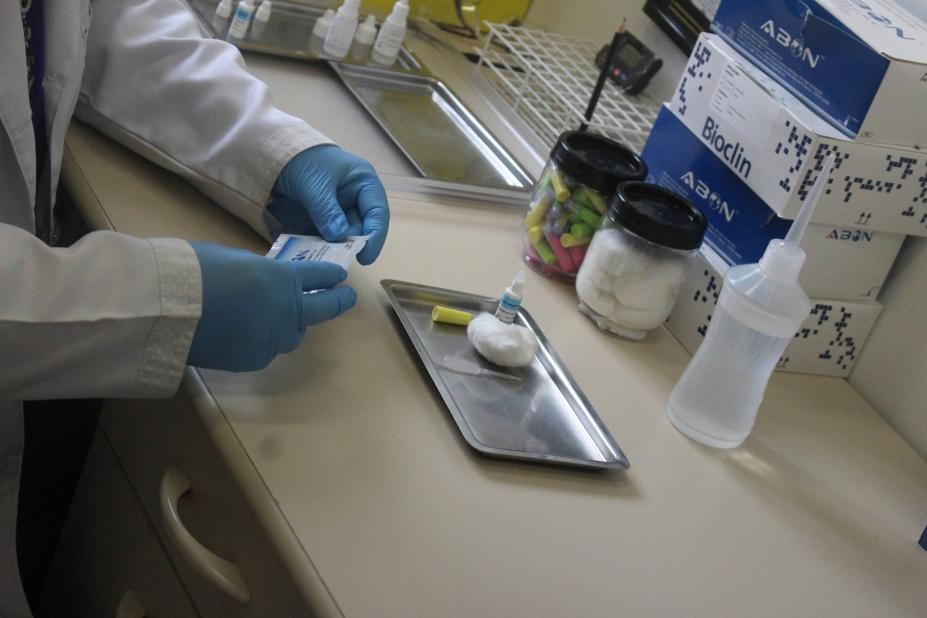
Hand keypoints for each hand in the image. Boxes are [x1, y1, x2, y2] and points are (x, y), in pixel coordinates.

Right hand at [187, 242, 355, 371]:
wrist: (168, 310)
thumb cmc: (195, 271)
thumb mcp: (234, 259)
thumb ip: (259, 272)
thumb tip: (264, 282)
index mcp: (283, 279)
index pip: (317, 276)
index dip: (330, 274)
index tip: (340, 276)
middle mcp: (287, 311)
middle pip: (323, 309)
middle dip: (338, 301)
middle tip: (346, 298)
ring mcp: (273, 339)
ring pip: (293, 334)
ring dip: (293, 325)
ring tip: (282, 318)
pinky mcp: (255, 360)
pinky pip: (267, 350)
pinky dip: (263, 341)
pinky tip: (247, 334)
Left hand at [270, 145, 388, 264]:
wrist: (274, 154)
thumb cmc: (302, 159)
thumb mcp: (315, 184)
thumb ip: (327, 211)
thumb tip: (340, 238)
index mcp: (364, 184)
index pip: (377, 213)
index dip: (375, 236)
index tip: (365, 257)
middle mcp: (355, 200)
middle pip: (360, 229)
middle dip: (349, 245)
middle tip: (338, 258)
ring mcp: (338, 212)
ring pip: (341, 238)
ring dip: (331, 247)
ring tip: (320, 255)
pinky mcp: (322, 222)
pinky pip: (323, 239)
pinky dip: (316, 245)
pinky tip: (308, 250)